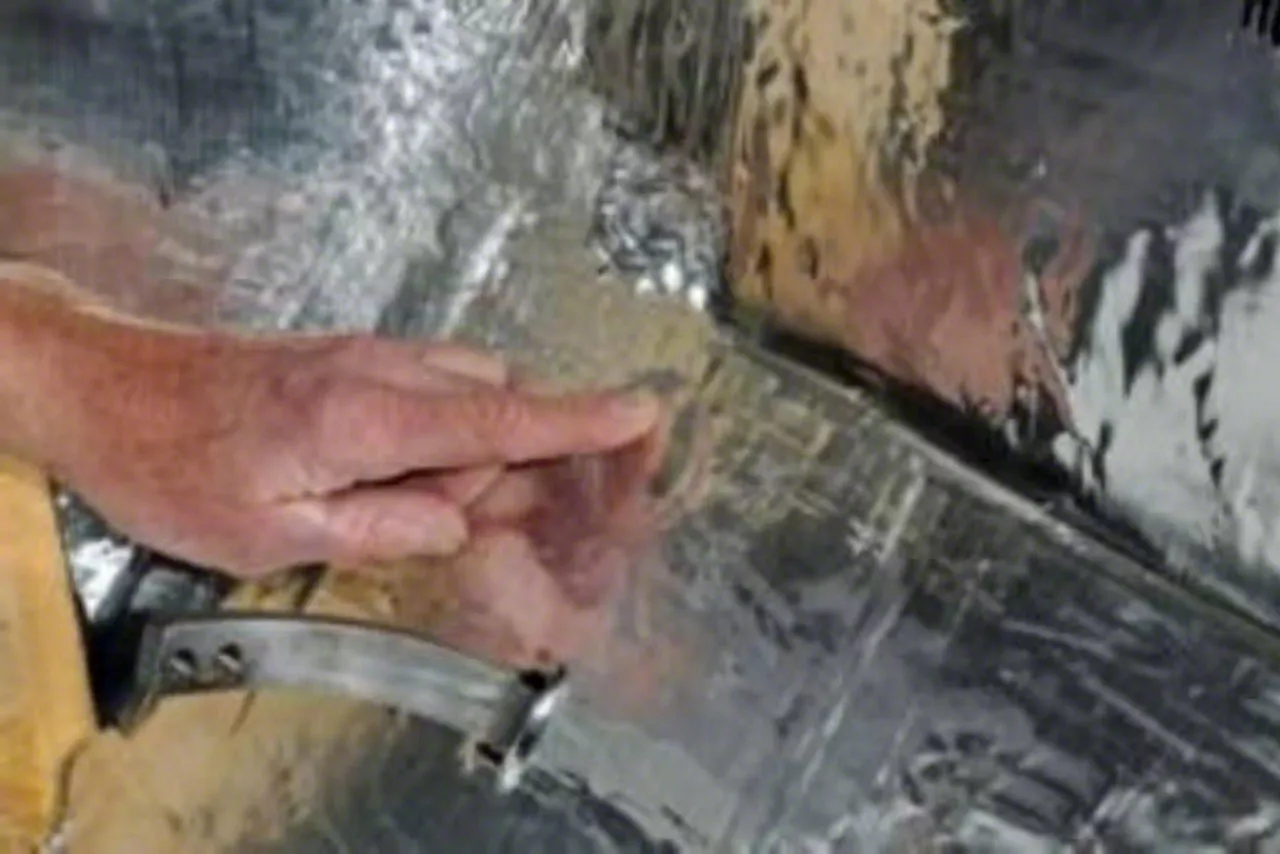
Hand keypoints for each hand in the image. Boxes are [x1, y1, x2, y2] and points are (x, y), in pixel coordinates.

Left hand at [18, 294, 661, 576]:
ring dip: (479, 451)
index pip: (502, 420)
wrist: (99, 385)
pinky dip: (448, 432)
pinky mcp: (351, 358)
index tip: (647, 416)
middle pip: (498, 408)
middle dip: (518, 464)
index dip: (582, 423)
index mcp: (369, 418)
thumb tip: (460, 519)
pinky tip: (404, 474)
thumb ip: (380, 526)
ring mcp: (368, 357)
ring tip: (426, 505)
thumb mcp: (269, 534)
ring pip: (469, 395)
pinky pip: (434, 389)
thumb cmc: (171, 466)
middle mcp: (382, 372)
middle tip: (490, 523)